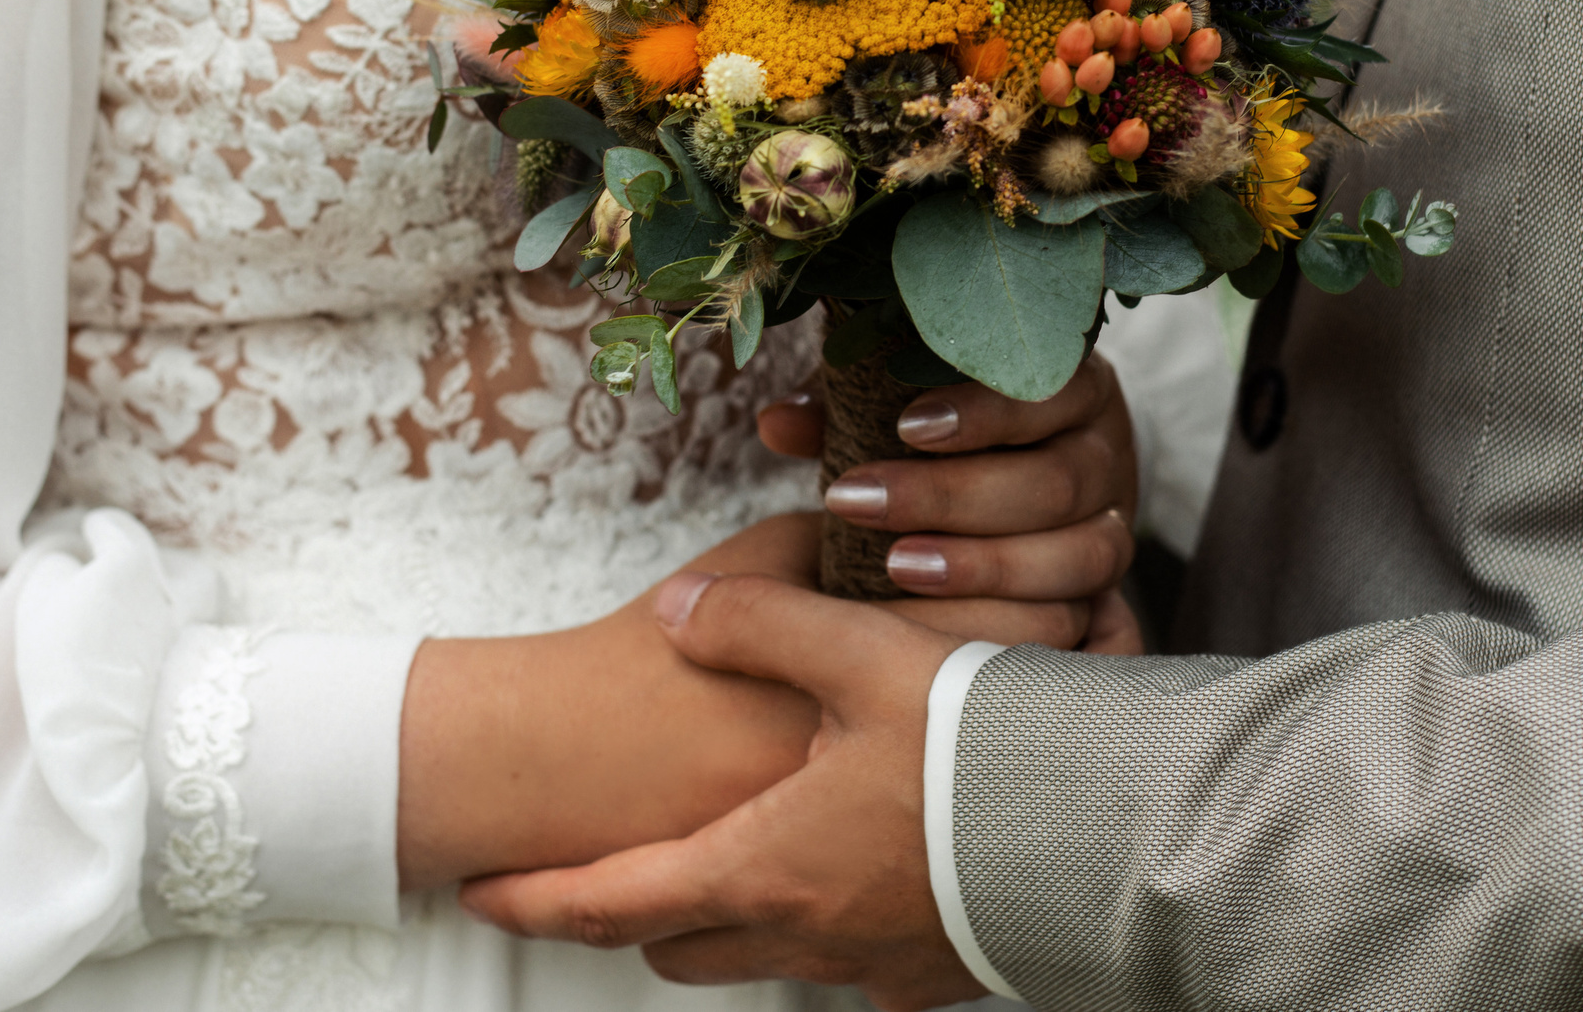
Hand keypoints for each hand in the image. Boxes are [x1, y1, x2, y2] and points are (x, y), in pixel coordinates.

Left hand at [464, 571, 978, 1009]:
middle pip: (674, 943)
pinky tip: (849, 870)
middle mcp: (802, 933)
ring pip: (758, 954)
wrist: (1106, 834)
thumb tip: (681, 608)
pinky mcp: (932, 977)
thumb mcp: (860, 655)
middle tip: (593, 871)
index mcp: (761, 864)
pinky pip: (845, 962)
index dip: (534, 899)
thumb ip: (758, 620)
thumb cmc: (981, 744)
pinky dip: (817, 923)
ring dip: (720, 916)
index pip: (610, 903)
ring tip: (717, 857)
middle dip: (623, 911)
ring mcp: (868, 966)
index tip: (476, 891)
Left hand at [759, 351, 1144, 653]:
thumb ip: (850, 411)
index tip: (903, 427)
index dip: (981, 411)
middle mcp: (1106, 451)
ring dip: (983, 563)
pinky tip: (943, 620)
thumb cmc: (942, 446)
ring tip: (895, 566)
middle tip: (855, 501)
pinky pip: (1080, 606)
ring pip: (1080, 551)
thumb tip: (777, 423)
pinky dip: (1011, 608)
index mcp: (1069, 385)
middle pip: (1054, 481)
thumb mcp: (900, 412)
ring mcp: (1115, 523)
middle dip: (951, 495)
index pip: (1045, 389)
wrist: (1013, 505)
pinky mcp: (1108, 588)